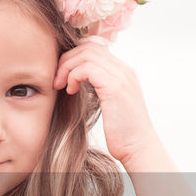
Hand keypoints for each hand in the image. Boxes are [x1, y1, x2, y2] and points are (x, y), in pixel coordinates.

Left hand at [53, 37, 158, 163]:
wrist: (138, 148)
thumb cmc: (122, 133)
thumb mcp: (110, 104)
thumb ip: (99, 88)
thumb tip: (77, 80)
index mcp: (123, 72)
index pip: (94, 49)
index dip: (74, 57)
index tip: (62, 75)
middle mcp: (124, 70)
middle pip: (88, 47)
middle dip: (67, 60)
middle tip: (57, 79)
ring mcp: (121, 77)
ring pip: (86, 54)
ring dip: (67, 67)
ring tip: (61, 85)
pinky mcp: (114, 87)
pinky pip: (87, 68)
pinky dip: (73, 76)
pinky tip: (71, 90)